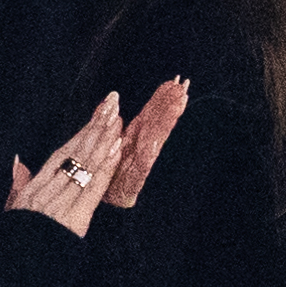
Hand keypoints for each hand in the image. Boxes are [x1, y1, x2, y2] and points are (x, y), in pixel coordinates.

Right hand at [4, 91, 132, 239]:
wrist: (14, 270)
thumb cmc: (16, 242)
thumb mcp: (12, 211)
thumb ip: (18, 184)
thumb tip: (19, 161)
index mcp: (33, 187)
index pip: (62, 153)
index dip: (82, 132)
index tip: (97, 113)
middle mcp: (47, 189)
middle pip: (76, 151)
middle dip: (96, 125)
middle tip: (113, 101)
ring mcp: (61, 202)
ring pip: (86, 164)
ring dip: (104, 139)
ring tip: (117, 117)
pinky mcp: (75, 217)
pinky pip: (93, 188)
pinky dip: (106, 166)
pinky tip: (116, 148)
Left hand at [102, 76, 191, 208]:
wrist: (103, 203)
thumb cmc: (107, 173)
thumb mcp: (106, 141)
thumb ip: (109, 120)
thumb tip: (112, 97)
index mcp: (134, 139)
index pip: (150, 115)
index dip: (161, 99)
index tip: (173, 83)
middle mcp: (140, 149)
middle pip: (157, 125)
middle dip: (170, 107)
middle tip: (182, 89)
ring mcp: (138, 165)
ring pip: (154, 141)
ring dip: (166, 124)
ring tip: (177, 107)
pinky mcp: (132, 182)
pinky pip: (140, 167)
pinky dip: (147, 154)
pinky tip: (154, 142)